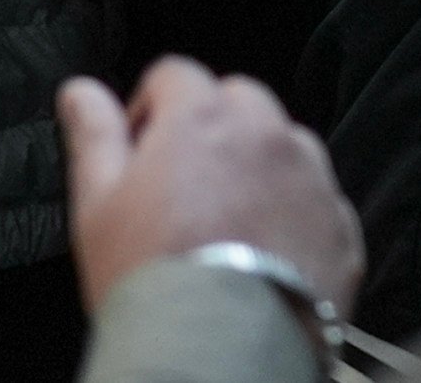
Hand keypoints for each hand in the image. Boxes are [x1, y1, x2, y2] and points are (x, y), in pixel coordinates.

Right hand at [61, 58, 360, 316]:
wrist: (215, 346)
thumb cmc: (148, 273)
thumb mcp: (98, 204)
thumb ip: (94, 136)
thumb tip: (79, 89)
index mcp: (204, 118)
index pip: (176, 75)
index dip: (151, 107)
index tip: (140, 148)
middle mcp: (268, 133)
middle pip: (239, 102)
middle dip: (210, 128)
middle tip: (182, 188)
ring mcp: (313, 176)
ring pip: (285, 146)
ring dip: (259, 166)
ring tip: (226, 223)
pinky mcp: (340, 223)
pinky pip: (316, 200)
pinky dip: (294, 214)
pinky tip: (264, 253)